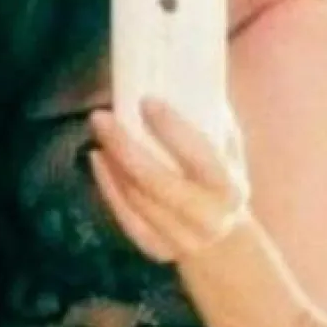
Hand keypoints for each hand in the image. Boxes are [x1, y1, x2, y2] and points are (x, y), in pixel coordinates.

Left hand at [88, 98, 249, 263]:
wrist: (223, 237)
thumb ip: (211, 121)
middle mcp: (207, 218)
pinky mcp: (157, 250)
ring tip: (100, 130)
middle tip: (101, 116)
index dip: (172, 129)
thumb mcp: (229, 151)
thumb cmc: (222, 177)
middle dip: (124, 146)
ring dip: (112, 163)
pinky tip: (97, 159)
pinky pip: (125, 218)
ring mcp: (181, 238)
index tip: (146, 100)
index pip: (200, 156)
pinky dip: (108, 187)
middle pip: (156, 181)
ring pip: (136, 198)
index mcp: (229, 188)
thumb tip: (182, 76)